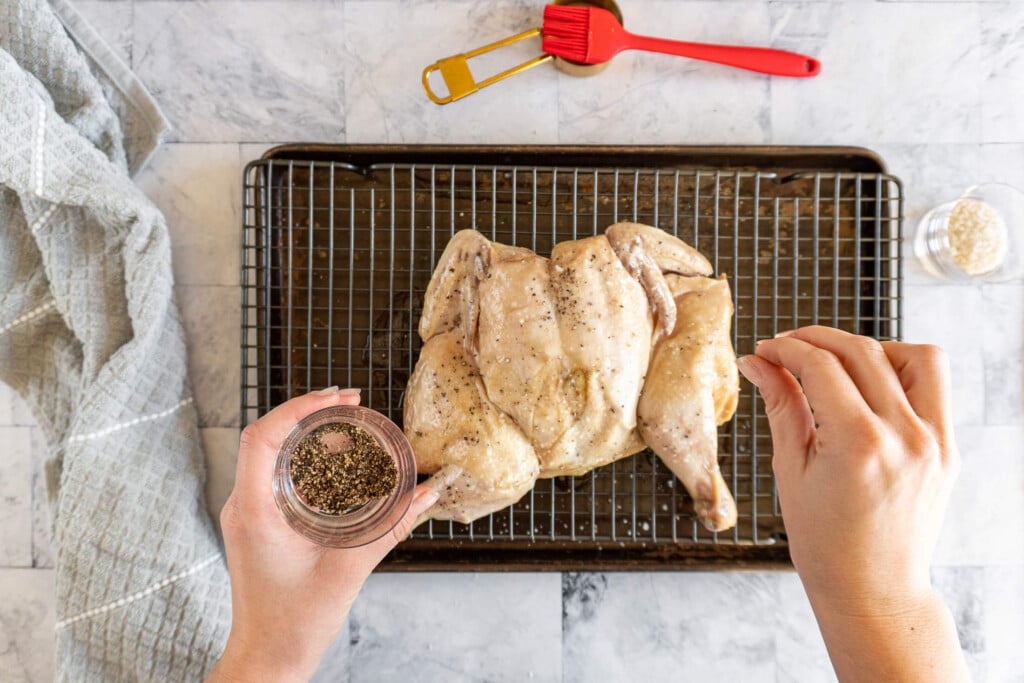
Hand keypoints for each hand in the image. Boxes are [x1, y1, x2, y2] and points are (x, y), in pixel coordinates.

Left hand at [207, 388, 437, 682]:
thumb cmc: (293, 623)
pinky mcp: (260, 523)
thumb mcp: (348, 569)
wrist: (267, 659)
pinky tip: (340, 464)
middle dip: (311, 412)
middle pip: (269, 436)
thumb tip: (426, 495)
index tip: (339, 397)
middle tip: (353, 403)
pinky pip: (279, 476)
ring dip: (310, 435)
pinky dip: (308, 461)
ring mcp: (249, 514)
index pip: (263, 436)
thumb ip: (390, 526)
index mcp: (254, 510)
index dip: (299, 406)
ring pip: (273, 454)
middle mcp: (244, 505)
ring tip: (350, 425)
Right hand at [737, 327, 968, 680]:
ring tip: (838, 363)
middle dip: (816, 339)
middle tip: (787, 347)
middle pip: (862, 351)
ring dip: (870, 347)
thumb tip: (758, 363)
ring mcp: (934, 442)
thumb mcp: (790, 471)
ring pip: (913, 356)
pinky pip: (934, 387)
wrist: (873, 590)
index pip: (820, 366)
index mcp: (858, 445)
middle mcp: (905, 437)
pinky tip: (870, 386)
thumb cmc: (825, 543)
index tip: (765, 350)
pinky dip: (902, 372)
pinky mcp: (948, 449)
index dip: (786, 349)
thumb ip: (780, 406)